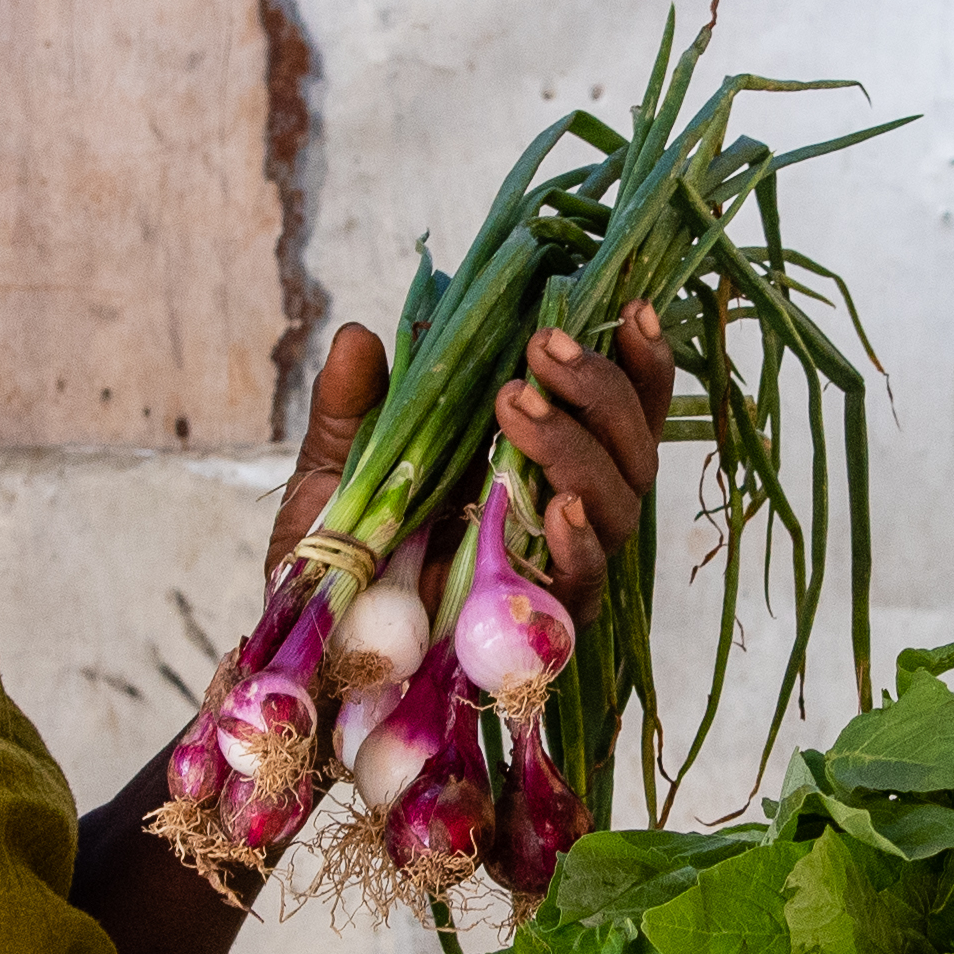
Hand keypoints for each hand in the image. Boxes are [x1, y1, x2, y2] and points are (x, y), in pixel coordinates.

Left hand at [259, 307, 670, 600]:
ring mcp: (561, 564)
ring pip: (619, 500)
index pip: (619, 406)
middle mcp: (567, 505)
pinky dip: (581, 540)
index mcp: (539, 455)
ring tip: (520, 408)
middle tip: (540, 351)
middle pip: (632, 445)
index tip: (631, 309)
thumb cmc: (344, 550)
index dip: (638, 361)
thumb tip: (358, 337)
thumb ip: (352, 403)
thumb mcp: (338, 463)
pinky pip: (588, 578)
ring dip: (579, 446)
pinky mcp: (549, 623)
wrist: (315, 644)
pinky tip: (559, 506)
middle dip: (598, 389)